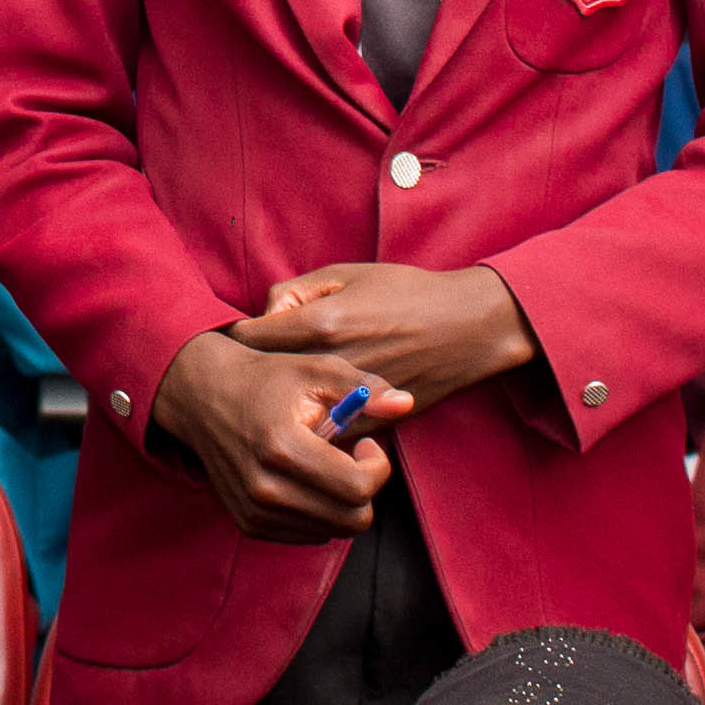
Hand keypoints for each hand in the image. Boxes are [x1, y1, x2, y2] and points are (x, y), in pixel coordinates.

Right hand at [149, 331, 396, 541]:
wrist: (201, 395)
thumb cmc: (266, 379)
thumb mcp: (316, 369)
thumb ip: (365, 388)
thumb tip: (406, 404)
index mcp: (284, 447)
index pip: (358, 489)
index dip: (378, 467)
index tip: (367, 444)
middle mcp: (266, 488)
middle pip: (352, 520)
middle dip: (365, 489)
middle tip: (353, 458)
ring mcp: (255, 511)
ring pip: (333, 531)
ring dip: (342, 502)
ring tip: (327, 465)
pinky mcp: (249, 524)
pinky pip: (309, 535)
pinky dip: (320, 513)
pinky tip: (307, 479)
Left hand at [230, 262, 537, 412]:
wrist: (466, 328)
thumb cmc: (406, 292)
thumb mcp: (346, 272)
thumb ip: (295, 291)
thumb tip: (264, 314)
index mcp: (321, 322)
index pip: (248, 338)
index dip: (238, 338)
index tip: (240, 338)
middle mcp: (330, 364)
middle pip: (264, 378)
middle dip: (254, 371)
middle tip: (252, 365)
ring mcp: (351, 398)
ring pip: (291, 413)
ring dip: (281, 403)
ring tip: (277, 390)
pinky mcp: (371, 422)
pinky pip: (324, 432)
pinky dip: (313, 423)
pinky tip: (312, 408)